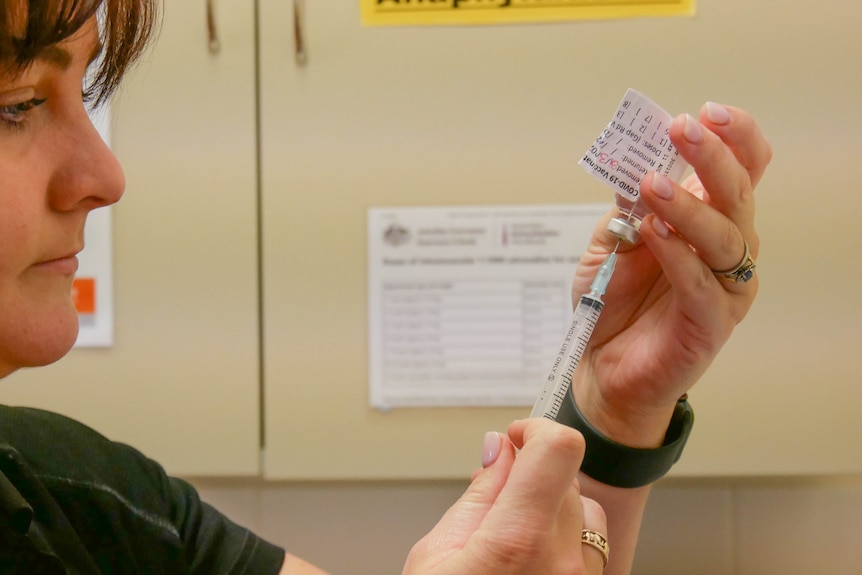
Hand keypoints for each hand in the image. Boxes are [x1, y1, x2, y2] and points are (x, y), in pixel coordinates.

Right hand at [402, 418, 607, 574]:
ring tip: (514, 536)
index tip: (518, 436)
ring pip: (585, 509)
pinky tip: (532, 562)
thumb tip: (499, 449)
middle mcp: (561, 564)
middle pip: (565, 477)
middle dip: (531, 474)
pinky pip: (591, 546)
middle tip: (497, 497)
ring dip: (553, 507)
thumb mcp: (436, 555)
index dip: (537, 429)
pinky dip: (564, 539)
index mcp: (516, 543)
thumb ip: (478, 495)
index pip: (559, 450)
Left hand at [571, 102, 771, 446]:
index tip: (707, 113)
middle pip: (737, 193)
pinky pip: (701, 283)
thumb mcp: (611, 242)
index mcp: (708, 220)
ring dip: (687, 205)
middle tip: (682, 129)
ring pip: (724, 235)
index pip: (743, 169)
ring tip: (650, 187)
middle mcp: (727, 248)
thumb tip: (630, 161)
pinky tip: (653, 233)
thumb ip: (625, 207)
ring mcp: (725, 287)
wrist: (602, 365)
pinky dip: (678, 254)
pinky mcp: (711, 322)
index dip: (734, 138)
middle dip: (711, 156)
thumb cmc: (612, 301)